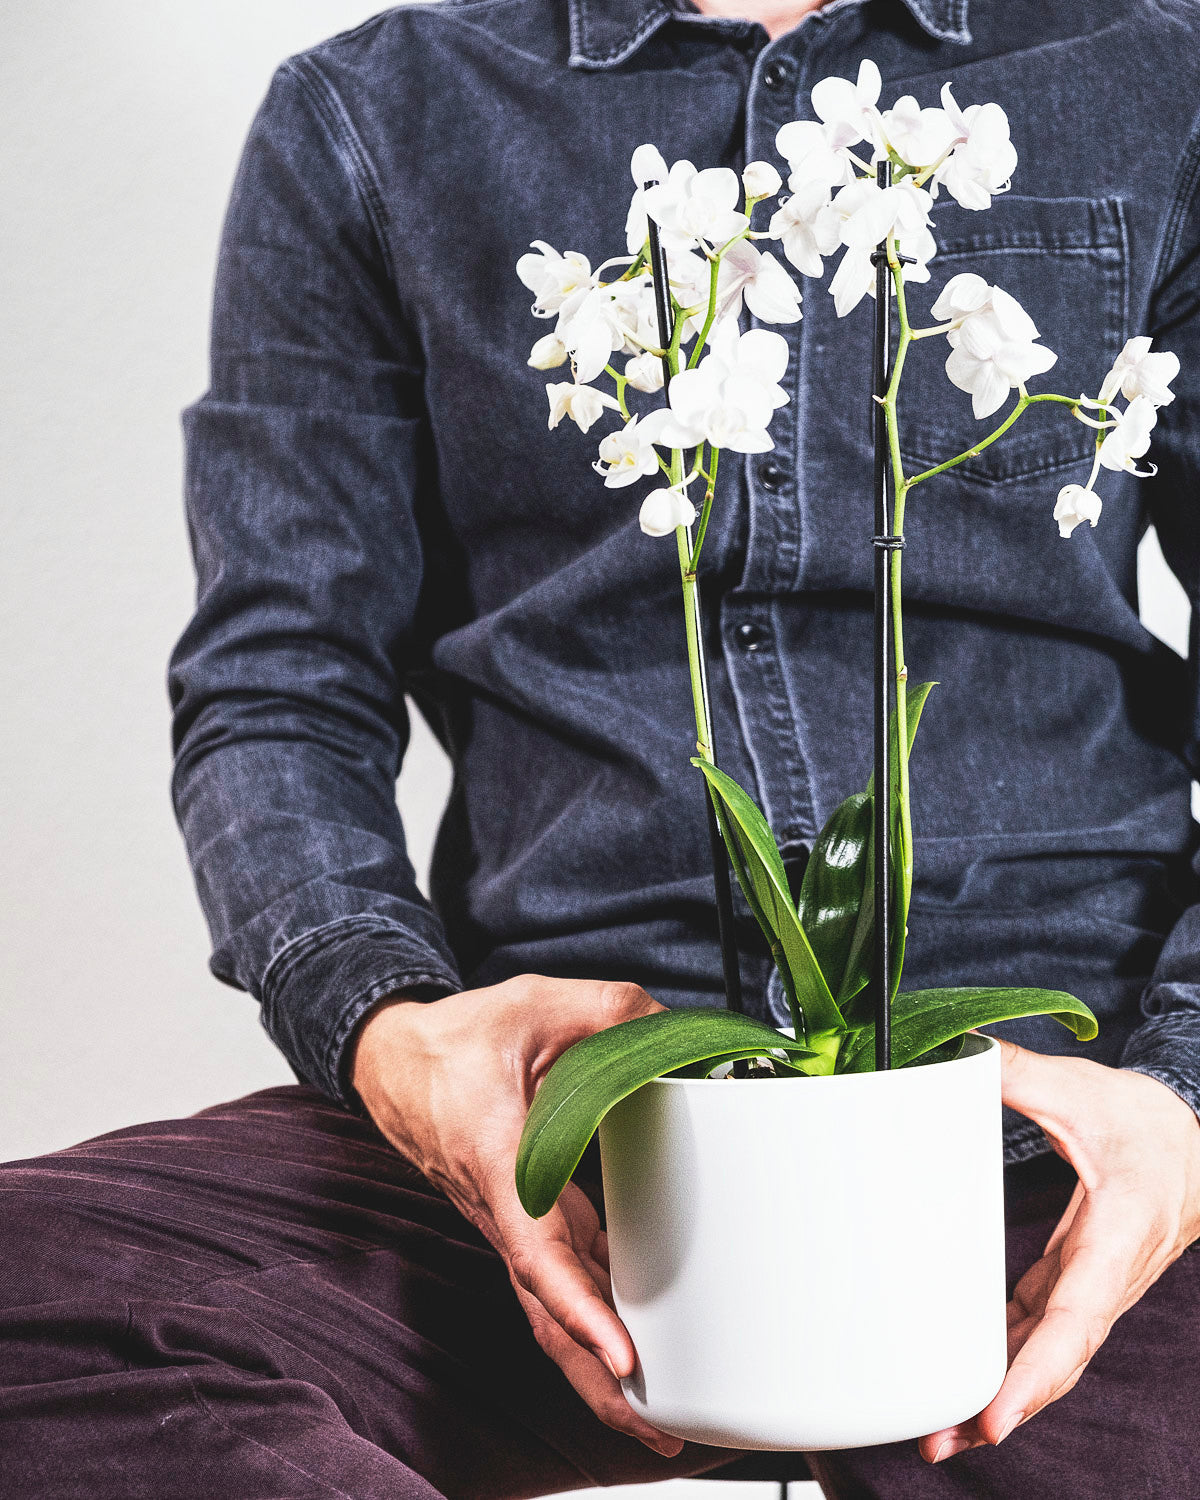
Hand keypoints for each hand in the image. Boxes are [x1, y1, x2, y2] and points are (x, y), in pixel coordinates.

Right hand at [348, 975, 684, 1456]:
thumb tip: (674, 1029)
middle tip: (661, 1430)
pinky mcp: (523, 1222)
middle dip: (597, 1384)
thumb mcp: (536, 1002)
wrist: (396, 1059)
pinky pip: (557, 1286)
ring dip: (596, 1368)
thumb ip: (613, 1009)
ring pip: (551, 1312)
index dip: (578, 1310)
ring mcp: (510, 1223)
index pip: (537, 1252)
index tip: (621, 1358)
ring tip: (659, 1416)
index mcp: (498, 1160)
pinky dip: (591, 1326)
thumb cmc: (456, 1041)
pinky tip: (633, 1348)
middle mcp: (501, 1210)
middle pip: (546, 1314)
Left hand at [921, 1039, 1199, 1463]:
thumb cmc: (1147, 1125)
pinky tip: (965, 1381)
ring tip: (940, 1432)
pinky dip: (1006, 1360)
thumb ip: (1017, 1074)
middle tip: (941, 1441)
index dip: (1037, 1370)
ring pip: (1049, 1354)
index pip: (1076, 1315)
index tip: (997, 1413)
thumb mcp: (1082, 1091)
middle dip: (1005, 1407)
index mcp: (1117, 1233)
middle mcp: (1107, 1275)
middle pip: (1058, 1357)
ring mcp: (1092, 1286)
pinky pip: (1041, 1331)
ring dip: (1000, 1394)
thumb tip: (954, 1051)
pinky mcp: (1076, 1281)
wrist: (1192, 1146)